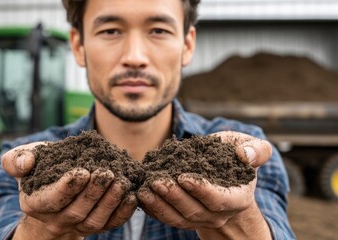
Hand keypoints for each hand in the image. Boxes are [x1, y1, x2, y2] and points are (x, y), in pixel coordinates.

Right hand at [1, 142, 137, 238]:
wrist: (53, 184)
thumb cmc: (38, 167)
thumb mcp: (23, 159)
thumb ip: (16, 159)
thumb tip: (24, 164)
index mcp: (34, 203)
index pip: (51, 200)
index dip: (67, 188)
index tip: (83, 172)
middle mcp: (55, 219)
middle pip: (76, 211)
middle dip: (93, 193)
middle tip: (106, 174)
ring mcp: (76, 225)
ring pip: (94, 220)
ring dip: (110, 203)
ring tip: (121, 183)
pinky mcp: (93, 225)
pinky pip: (109, 224)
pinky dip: (122, 213)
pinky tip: (132, 196)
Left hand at [137, 131, 271, 237]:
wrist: (224, 172)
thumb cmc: (236, 156)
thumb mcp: (252, 148)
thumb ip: (257, 150)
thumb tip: (245, 155)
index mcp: (238, 198)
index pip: (219, 200)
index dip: (201, 190)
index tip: (183, 177)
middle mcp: (219, 214)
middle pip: (194, 210)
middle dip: (173, 196)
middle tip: (156, 181)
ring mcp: (200, 218)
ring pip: (177, 217)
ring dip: (159, 205)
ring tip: (144, 189)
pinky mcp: (184, 218)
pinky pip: (167, 218)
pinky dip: (153, 208)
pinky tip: (141, 194)